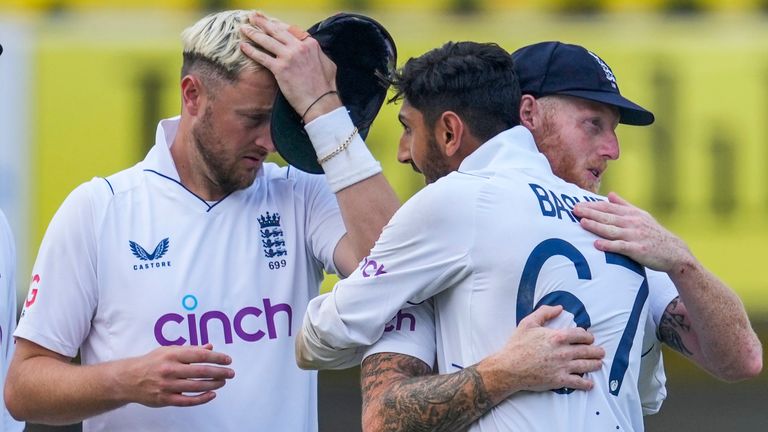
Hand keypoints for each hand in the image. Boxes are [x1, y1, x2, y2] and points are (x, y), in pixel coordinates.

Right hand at [120, 343, 234, 407]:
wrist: (128, 379)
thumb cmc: (152, 362)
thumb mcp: (169, 350)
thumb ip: (190, 349)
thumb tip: (209, 347)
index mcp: (172, 355)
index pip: (200, 355)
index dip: (216, 357)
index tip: (227, 360)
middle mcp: (170, 369)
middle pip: (200, 371)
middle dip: (219, 372)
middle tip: (230, 373)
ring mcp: (168, 385)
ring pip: (196, 386)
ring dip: (213, 384)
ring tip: (223, 382)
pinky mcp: (165, 399)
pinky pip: (187, 401)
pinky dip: (201, 398)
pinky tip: (212, 394)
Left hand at [239, 13, 340, 122]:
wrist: (320, 102)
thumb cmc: (326, 87)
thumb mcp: (327, 63)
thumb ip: (317, 53)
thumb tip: (312, 51)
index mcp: (310, 44)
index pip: (290, 29)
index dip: (277, 24)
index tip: (269, 22)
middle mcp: (299, 46)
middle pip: (276, 30)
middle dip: (262, 22)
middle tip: (252, 17)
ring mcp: (289, 56)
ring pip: (267, 40)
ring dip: (253, 33)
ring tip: (243, 29)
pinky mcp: (280, 69)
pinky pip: (262, 57)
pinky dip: (251, 51)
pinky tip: (243, 46)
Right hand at [485, 305, 604, 393]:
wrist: (509, 368)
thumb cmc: (517, 345)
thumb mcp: (528, 323)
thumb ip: (544, 312)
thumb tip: (559, 308)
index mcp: (557, 337)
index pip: (581, 335)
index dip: (588, 336)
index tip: (589, 338)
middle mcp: (563, 352)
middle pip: (587, 350)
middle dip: (597, 351)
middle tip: (601, 351)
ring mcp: (563, 367)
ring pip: (586, 366)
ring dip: (595, 364)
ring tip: (599, 364)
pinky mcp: (559, 380)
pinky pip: (578, 382)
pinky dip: (586, 384)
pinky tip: (590, 384)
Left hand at [573, 192, 692, 272]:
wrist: (675, 252)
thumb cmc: (654, 234)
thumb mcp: (642, 216)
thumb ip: (624, 205)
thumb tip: (609, 194)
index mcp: (632, 214)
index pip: (609, 208)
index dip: (592, 205)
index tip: (577, 204)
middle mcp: (633, 223)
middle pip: (608, 217)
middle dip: (590, 213)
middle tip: (574, 210)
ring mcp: (635, 236)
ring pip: (612, 230)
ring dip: (596, 226)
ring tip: (581, 223)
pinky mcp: (638, 250)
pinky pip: (621, 247)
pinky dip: (609, 245)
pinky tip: (596, 244)